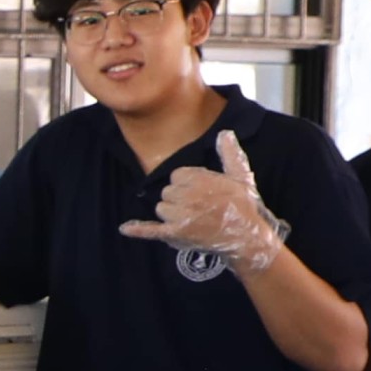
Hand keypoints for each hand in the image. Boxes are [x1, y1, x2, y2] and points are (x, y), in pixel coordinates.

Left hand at [120, 131, 286, 275]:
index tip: (202, 191)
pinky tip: (124, 228)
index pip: (177, 176)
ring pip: (161, 208)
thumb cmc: (244, 207)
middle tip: (200, 208)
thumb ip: (230, 154)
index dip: (187, 184)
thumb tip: (225, 133)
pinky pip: (151, 230)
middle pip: (167, 192)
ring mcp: (180, 216)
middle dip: (179, 199)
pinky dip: (138, 229)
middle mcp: (188, 196)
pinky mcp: (176, 234)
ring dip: (171, 214)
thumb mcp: (241, 177)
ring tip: (192, 220)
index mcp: (201, 179)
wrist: (246, 237)